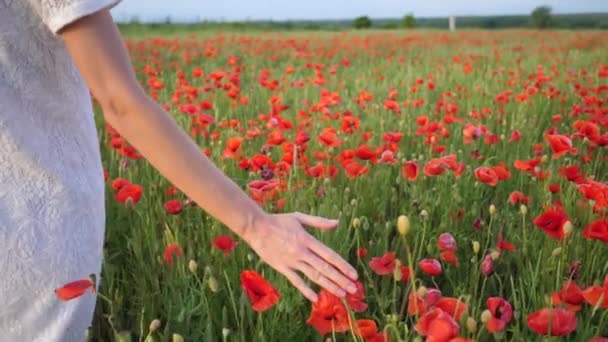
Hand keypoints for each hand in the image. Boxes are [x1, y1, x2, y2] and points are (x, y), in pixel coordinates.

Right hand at [242, 212, 357, 301]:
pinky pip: (295, 281)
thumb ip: (319, 222)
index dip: (343, 265)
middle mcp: (301, 252)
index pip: (329, 255)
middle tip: (354, 289)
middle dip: (340, 279)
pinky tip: (315, 298)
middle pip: (325, 268)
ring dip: (328, 286)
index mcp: (307, 239)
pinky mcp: (282, 267)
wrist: (256, 227)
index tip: (354, 274)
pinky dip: (305, 289)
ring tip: (342, 294)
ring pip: (313, 276)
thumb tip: (337, 222)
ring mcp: (291, 261)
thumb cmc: (278, 221)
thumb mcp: (299, 217)